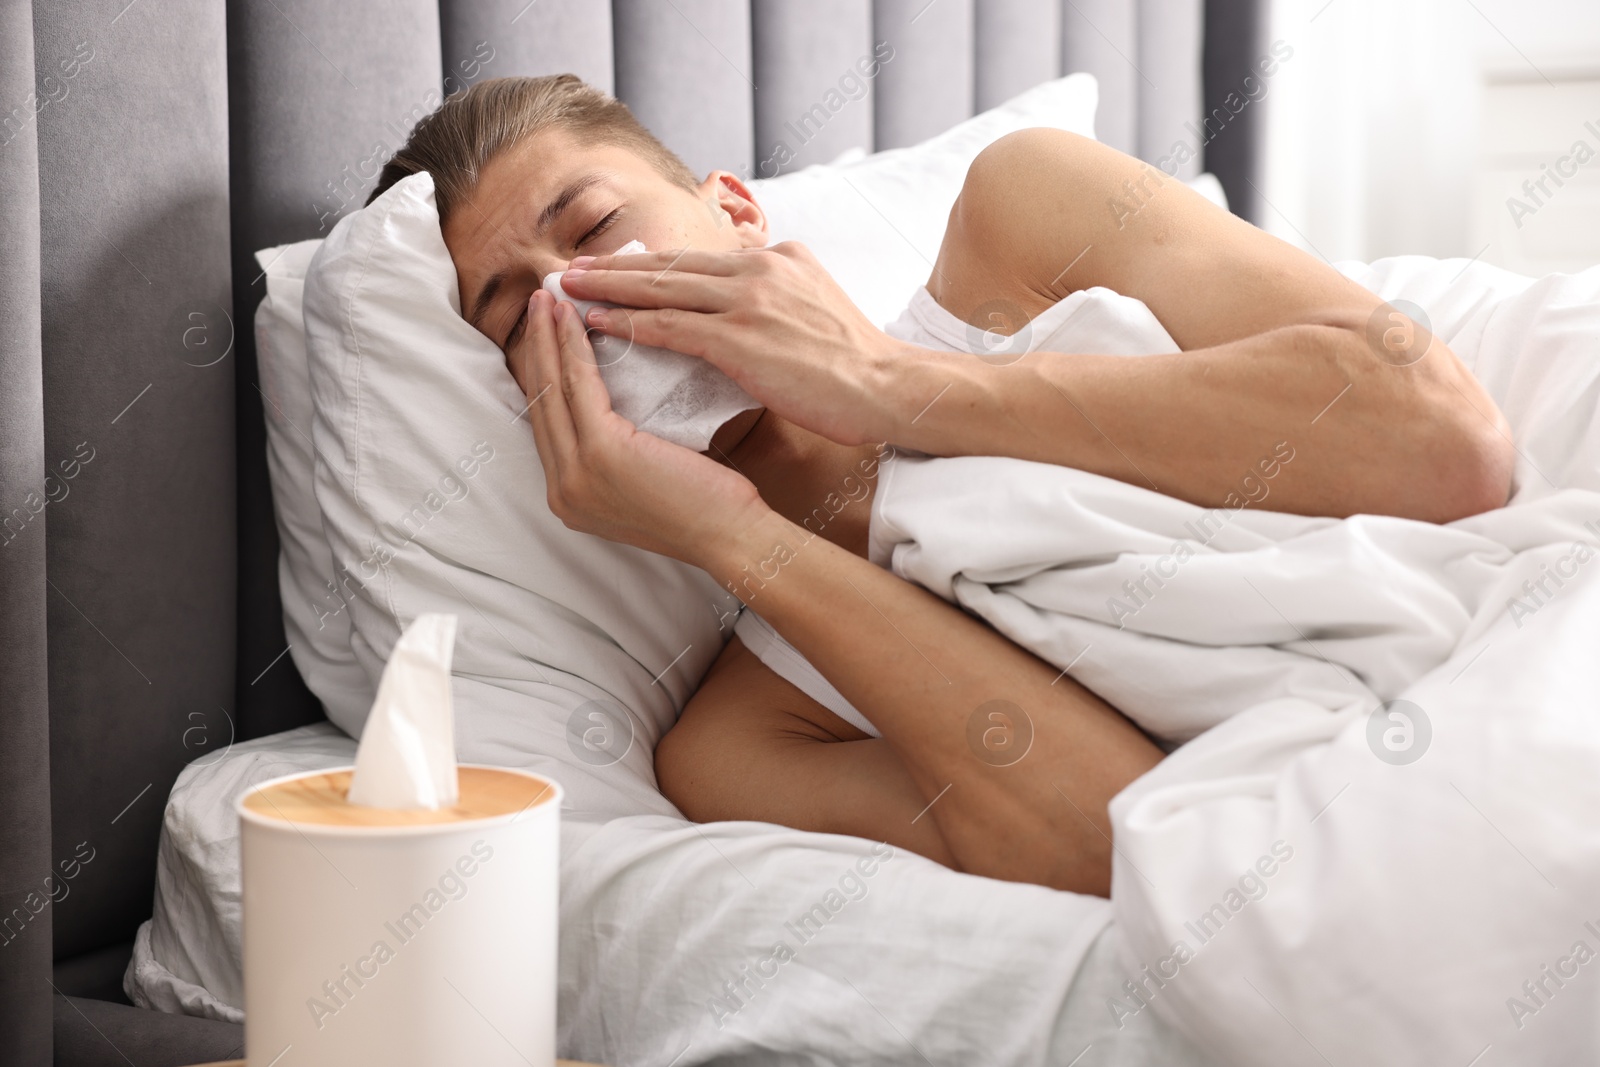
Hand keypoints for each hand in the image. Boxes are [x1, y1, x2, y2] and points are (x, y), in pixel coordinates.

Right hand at [510, 289, 771, 566]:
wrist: (733, 536)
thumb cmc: (706, 505)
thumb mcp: (645, 476)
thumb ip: (619, 452)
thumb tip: (611, 409)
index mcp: (571, 495)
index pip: (550, 423)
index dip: (545, 372)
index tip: (546, 332)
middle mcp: (562, 490)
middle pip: (541, 402)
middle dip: (537, 345)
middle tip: (540, 300)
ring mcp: (576, 474)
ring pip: (553, 389)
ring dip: (550, 336)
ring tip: (551, 296)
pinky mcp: (600, 453)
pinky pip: (581, 386)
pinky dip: (577, 347)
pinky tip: (577, 318)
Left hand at [560, 242, 909, 445]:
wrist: (890, 386)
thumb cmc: (858, 362)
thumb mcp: (819, 303)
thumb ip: (781, 290)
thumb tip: (752, 293)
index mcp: (776, 258)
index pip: (697, 258)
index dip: (650, 262)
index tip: (613, 265)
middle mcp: (757, 268)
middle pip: (668, 262)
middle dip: (614, 265)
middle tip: (568, 266)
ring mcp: (746, 301)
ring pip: (659, 287)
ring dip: (607, 288)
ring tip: (566, 290)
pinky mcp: (739, 338)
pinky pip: (669, 326)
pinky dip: (628, 323)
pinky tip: (596, 324)